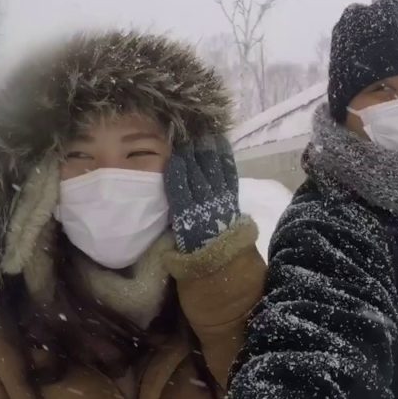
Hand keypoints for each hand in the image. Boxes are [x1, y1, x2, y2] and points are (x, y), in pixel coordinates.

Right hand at [165, 136, 240, 252]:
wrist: (227, 266)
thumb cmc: (196, 257)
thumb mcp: (177, 247)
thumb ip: (171, 227)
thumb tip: (165, 218)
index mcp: (187, 217)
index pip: (179, 188)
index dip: (176, 169)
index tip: (172, 152)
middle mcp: (204, 205)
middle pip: (197, 174)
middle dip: (191, 153)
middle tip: (186, 134)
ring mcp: (221, 199)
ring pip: (214, 171)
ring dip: (208, 151)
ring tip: (203, 132)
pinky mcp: (232, 198)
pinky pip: (229, 175)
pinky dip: (226, 159)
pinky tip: (222, 144)